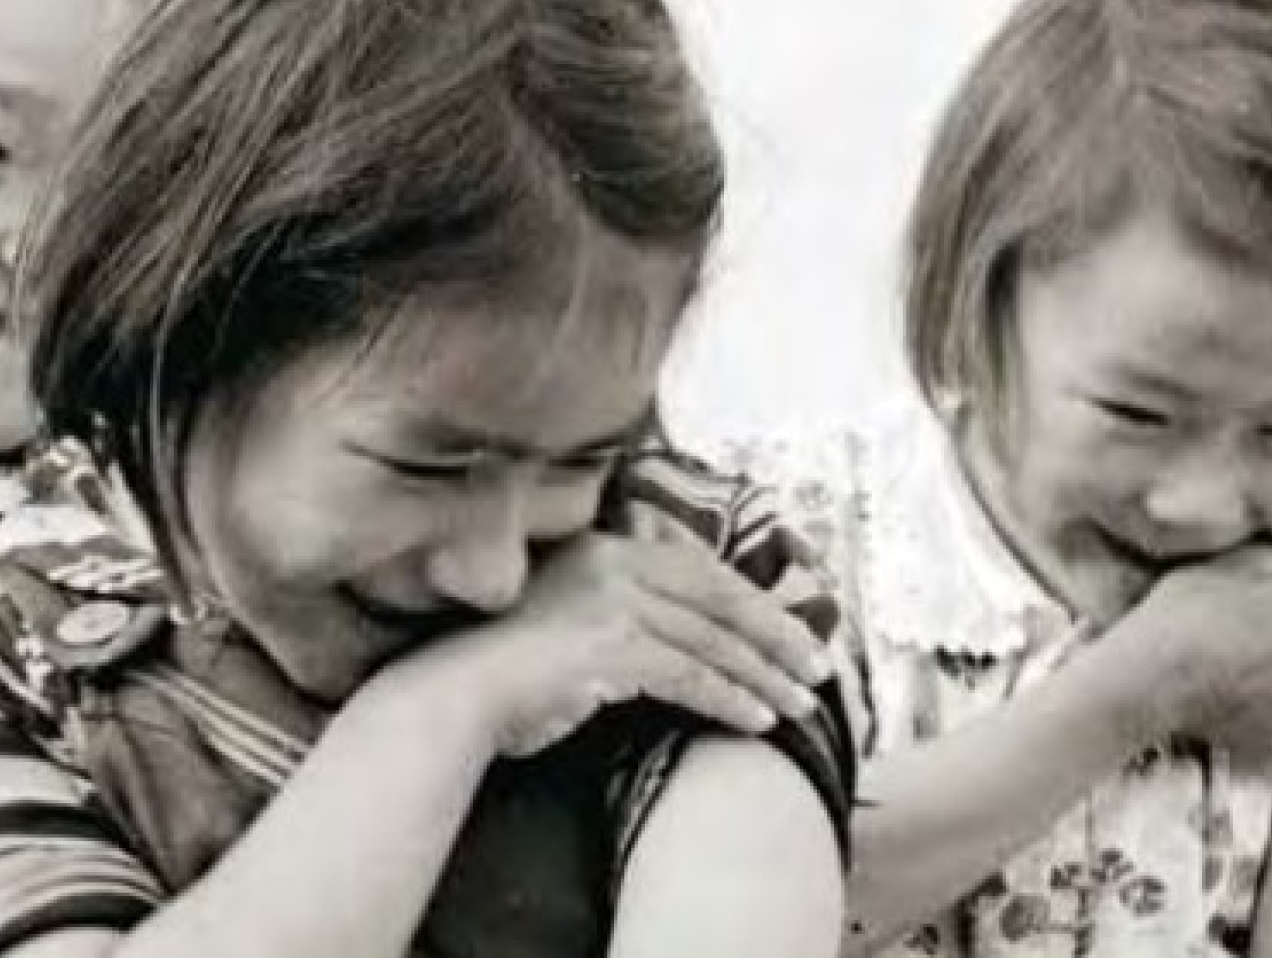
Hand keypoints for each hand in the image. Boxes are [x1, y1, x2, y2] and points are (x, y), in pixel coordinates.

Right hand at [372, 511, 833, 756]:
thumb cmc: (513, 671)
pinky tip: (757, 722)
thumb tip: (704, 634)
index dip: (757, 603)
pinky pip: (689, 677)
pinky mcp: (609, 648)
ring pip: (712, 642)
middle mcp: (613, 566)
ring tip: (798, 706)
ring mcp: (611, 604)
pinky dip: (729, 700)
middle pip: (720, 600)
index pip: (704, 571)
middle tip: (819, 667)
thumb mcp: (578, 620)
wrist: (452, 700)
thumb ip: (633, 611)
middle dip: (778, 636)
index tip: (795, 632)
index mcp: (608, 549)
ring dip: (763, 677)